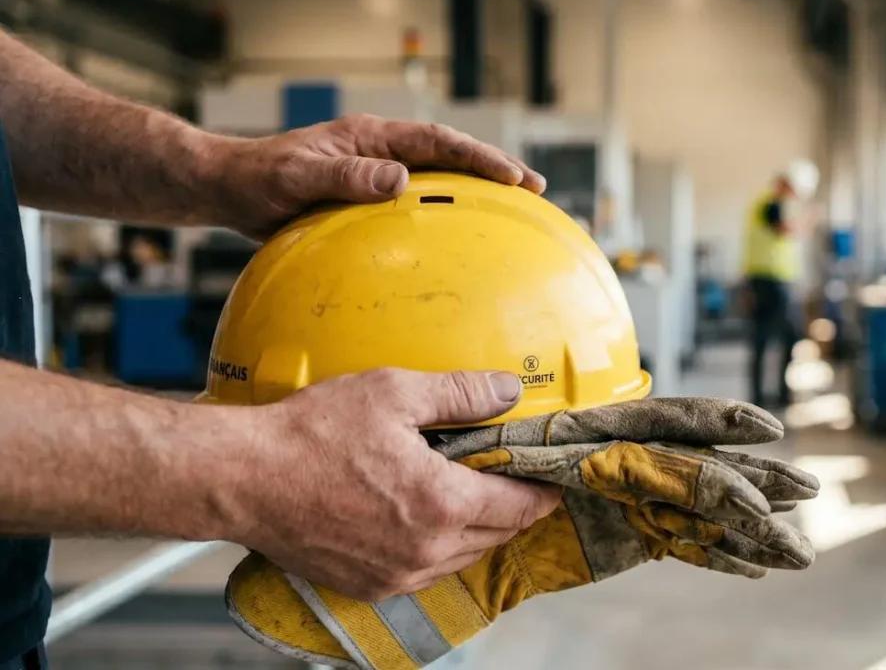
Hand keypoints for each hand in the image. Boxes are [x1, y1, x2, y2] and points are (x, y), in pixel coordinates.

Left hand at [203, 114, 547, 239]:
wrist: (226, 188)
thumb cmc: (256, 178)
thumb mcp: (298, 177)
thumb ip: (346, 178)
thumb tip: (400, 180)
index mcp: (371, 138)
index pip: (438, 142)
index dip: (479, 158)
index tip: (513, 177)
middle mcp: (380, 153)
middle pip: (450, 158)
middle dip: (494, 171)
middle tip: (534, 190)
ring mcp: (375, 176)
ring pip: (437, 183)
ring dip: (473, 197)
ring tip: (511, 216)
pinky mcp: (366, 201)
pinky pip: (413, 209)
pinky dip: (441, 221)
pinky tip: (455, 248)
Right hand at [224, 368, 561, 600]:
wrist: (241, 479)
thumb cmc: (310, 434)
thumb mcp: (393, 394)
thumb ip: (460, 394)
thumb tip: (508, 389)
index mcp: (441, 504)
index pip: (520, 506)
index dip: (543, 490)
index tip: (553, 477)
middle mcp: (426, 551)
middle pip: (498, 535)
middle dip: (514, 507)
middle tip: (514, 478)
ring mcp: (396, 575)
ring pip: (463, 557)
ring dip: (477, 529)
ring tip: (472, 494)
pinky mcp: (367, 586)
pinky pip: (424, 573)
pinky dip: (438, 549)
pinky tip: (427, 520)